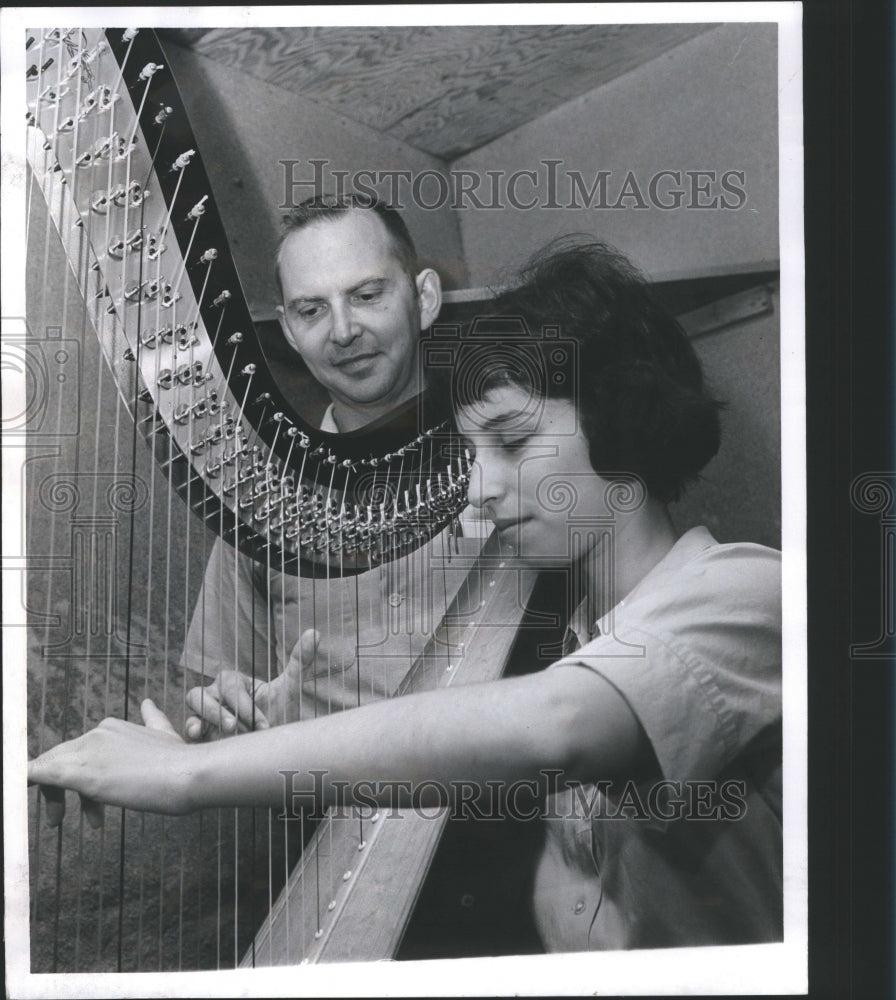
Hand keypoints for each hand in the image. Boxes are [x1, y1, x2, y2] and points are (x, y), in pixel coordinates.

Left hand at [28, 700, 189, 826]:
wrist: (189, 773)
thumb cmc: (182, 763)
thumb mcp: (165, 736)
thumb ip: (152, 720)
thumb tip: (147, 703)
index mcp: (113, 727)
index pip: (81, 751)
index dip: (76, 774)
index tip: (84, 796)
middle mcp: (97, 733)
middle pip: (61, 760)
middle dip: (57, 789)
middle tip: (59, 818)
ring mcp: (89, 751)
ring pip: (50, 770)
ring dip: (49, 797)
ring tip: (57, 822)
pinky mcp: (82, 773)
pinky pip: (40, 774)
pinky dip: (27, 780)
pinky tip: (20, 785)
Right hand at [183, 629, 320, 738]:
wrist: (274, 748)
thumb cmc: (279, 715)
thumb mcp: (290, 689)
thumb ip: (300, 661)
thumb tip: (313, 632)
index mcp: (234, 682)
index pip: (229, 684)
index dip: (244, 704)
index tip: (263, 724)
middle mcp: (215, 695)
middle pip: (202, 693)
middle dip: (220, 712)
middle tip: (236, 727)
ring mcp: (205, 715)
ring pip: (193, 705)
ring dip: (206, 718)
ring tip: (224, 731)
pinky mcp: (200, 735)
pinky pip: (186, 728)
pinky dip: (189, 730)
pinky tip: (197, 735)